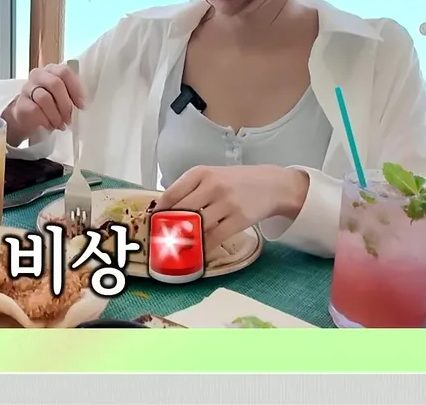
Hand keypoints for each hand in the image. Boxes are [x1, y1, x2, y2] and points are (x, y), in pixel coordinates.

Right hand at [2, 63, 86, 142]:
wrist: (26, 117)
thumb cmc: (49, 105)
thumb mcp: (63, 97)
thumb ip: (72, 95)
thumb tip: (83, 105)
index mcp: (52, 70)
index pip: (64, 72)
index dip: (75, 89)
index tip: (81, 105)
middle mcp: (38, 75)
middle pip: (54, 83)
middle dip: (65, 104)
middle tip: (70, 118)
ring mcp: (27, 87)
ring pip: (44, 98)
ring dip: (55, 115)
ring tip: (60, 125)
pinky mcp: (20, 102)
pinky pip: (34, 110)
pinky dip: (45, 120)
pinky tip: (49, 125)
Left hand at [155, 165, 309, 252]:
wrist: (272, 184)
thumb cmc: (235, 182)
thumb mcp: (211, 176)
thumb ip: (189, 189)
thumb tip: (163, 209)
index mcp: (201, 173)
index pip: (172, 193)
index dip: (159, 211)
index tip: (152, 221)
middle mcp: (212, 185)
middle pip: (182, 210)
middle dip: (169, 227)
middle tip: (161, 238)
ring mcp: (227, 202)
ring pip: (197, 225)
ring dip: (185, 238)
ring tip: (176, 247)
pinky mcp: (239, 219)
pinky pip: (215, 237)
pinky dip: (204, 247)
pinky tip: (198, 251)